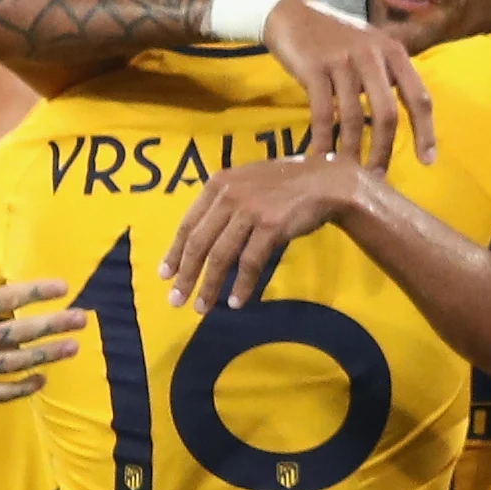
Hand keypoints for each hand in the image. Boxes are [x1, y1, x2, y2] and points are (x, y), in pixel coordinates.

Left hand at [163, 153, 369, 310]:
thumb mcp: (246, 182)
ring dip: (209, 286)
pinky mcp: (271, 226)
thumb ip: (224, 202)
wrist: (325, 181)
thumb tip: (203, 234)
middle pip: (199, 243)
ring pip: (221, 256)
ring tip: (202, 308)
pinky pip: (250, 262)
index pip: (188, 223)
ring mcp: (250, 211)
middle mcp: (229, 196)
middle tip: (176, 300)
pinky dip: (241, 285)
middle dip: (185, 275)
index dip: (175, 252)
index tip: (165, 274)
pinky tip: (236, 302)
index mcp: (218, 184)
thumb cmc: (285, 184)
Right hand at [264, 0, 435, 168]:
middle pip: (388, 114)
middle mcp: (372, 55)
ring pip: (355, 117)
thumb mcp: (371, 47)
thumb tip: (400, 122)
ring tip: (350, 173)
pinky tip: (322, 158)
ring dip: (354, 151)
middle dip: (385, 150)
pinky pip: (324, 114)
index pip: (419, 97)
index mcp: (394, 52)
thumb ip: (388, 76)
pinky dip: (324, 140)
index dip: (425, 132)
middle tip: (379, 176)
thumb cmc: (335, 38)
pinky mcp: (314, 68)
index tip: (427, 161)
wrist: (291, 13)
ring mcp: (342, 61)